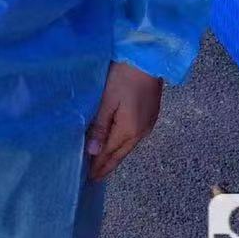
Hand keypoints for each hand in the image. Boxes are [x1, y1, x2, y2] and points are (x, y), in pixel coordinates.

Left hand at [86, 60, 161, 179]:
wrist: (149, 58)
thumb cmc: (124, 77)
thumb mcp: (107, 100)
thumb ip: (100, 126)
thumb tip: (92, 152)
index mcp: (129, 130)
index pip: (110, 154)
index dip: (99, 166)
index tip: (89, 179)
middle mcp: (141, 132)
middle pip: (121, 154)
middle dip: (107, 166)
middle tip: (94, 177)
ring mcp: (148, 124)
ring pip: (128, 146)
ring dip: (114, 156)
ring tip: (102, 164)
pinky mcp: (150, 116)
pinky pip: (133, 137)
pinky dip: (122, 145)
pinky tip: (116, 145)